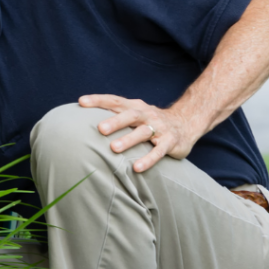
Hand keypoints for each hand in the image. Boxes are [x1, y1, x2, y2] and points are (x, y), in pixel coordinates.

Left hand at [78, 94, 198, 172]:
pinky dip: (148, 159)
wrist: (187, 123)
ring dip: (128, 140)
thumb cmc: (150, 121)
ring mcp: (159, 128)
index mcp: (135, 107)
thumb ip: (114, 116)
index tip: (81, 102)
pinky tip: (137, 168)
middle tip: (99, 129)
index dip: (99, 100)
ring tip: (113, 148)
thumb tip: (83, 121)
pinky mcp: (170, 142)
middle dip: (115, 121)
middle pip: (129, 115)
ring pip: (143, 133)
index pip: (115, 101)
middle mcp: (147, 115)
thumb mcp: (134, 115)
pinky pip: (158, 151)